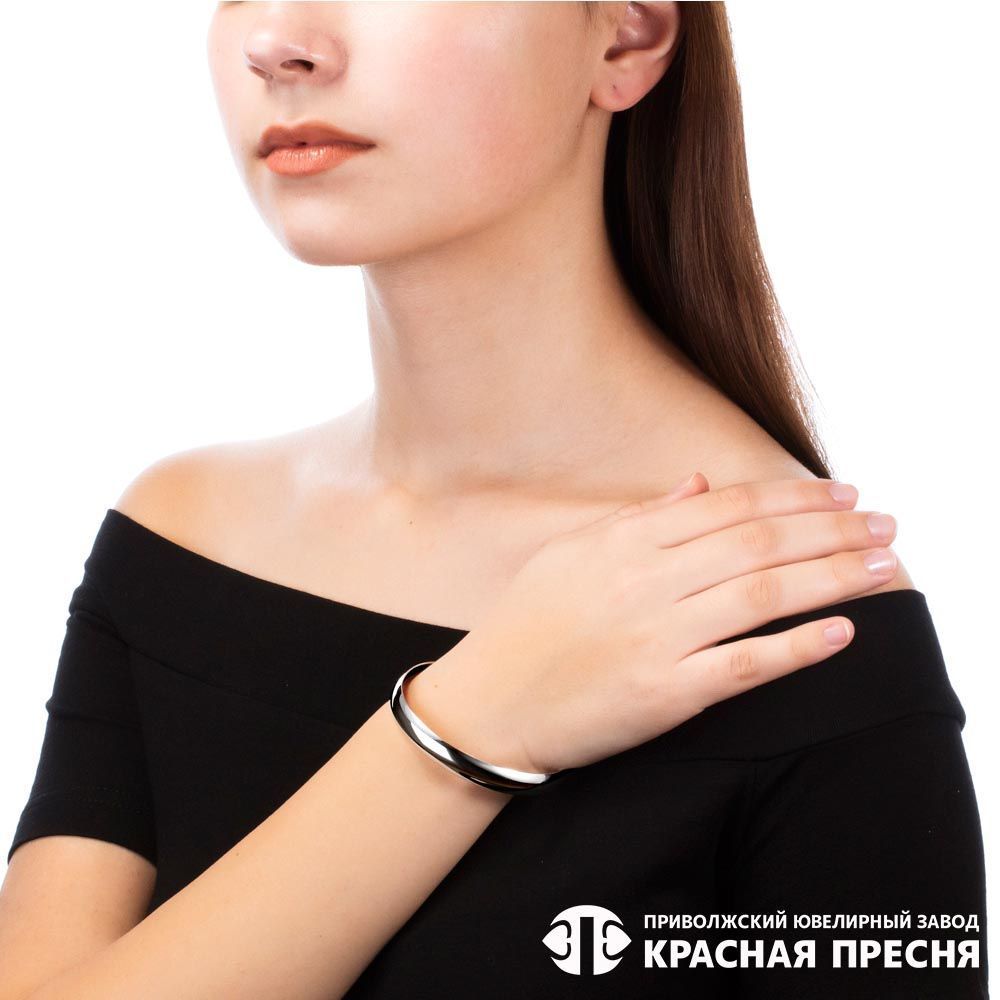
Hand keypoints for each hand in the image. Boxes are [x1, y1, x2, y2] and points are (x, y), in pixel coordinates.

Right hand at [408, 473, 897, 775]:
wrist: (488, 704)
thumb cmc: (526, 626)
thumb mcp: (570, 555)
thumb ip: (637, 519)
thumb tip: (699, 484)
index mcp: (622, 543)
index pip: (727, 507)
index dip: (792, 497)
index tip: (841, 493)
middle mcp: (644, 582)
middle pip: (757, 543)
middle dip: (831, 530)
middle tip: (884, 524)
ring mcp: (656, 638)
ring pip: (762, 595)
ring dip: (833, 576)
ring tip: (884, 566)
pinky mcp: (664, 694)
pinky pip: (744, 665)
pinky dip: (797, 647)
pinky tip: (842, 631)